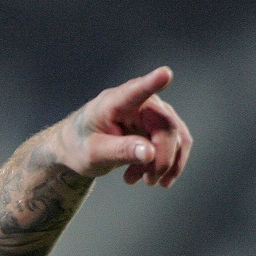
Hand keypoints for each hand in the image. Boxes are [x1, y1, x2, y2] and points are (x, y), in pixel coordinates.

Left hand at [56, 66, 191, 186]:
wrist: (78, 147)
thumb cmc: (80, 145)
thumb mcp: (94, 154)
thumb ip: (120, 151)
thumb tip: (150, 153)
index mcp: (114, 103)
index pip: (136, 91)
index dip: (152, 83)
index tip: (165, 73)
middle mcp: (139, 102)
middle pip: (166, 127)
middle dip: (162, 159)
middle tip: (148, 182)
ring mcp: (152, 112)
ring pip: (177, 138)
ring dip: (165, 164)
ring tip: (144, 181)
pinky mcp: (160, 125)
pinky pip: (177, 144)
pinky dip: (168, 165)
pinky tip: (148, 177)